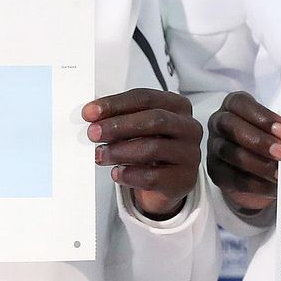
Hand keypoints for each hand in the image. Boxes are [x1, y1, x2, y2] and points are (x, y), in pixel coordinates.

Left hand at [85, 88, 203, 219]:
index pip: (146, 98)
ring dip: (120, 151)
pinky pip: (154, 176)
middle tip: (94, 133)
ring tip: (100, 155)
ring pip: (153, 148)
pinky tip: (117, 173)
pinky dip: (130, 175)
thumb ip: (120, 119)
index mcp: (177, 106)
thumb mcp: (139, 128)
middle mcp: (188, 127)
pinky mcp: (184, 179)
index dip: (116, 104)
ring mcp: (189, 153)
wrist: (167, 182)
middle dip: (119, 125)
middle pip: (154, 120)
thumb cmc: (151, 147)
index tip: (90, 112)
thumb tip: (92, 118)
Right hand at [205, 92, 280, 214]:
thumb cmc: (268, 137)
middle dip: (259, 141)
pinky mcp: (216, 171)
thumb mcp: (274, 128)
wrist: (255, 167)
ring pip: (230, 153)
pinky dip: (254, 184)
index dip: (263, 117)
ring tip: (279, 172)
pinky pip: (232, 178)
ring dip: (257, 163)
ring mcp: (215, 147)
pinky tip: (271, 186)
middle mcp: (219, 123)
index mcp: (234, 106)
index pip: (241, 104)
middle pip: (232, 127)